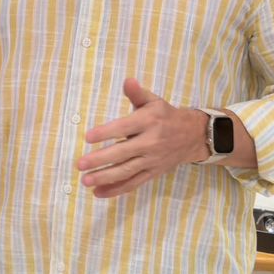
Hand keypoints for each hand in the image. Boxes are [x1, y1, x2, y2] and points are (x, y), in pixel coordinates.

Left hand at [76, 78, 207, 197]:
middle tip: (80, 164)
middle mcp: (151, 142)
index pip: (124, 128)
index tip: (88, 137)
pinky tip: (99, 193)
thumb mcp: (153, 100)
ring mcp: (152, 160)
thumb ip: (137, 93)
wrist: (193, 136)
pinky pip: (134, 183)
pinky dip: (116, 189)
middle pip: (123, 153)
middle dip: (101, 160)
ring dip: (105, 178)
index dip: (106, 133)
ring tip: (86, 181)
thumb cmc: (165, 115)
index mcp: (149, 122)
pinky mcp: (153, 173)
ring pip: (127, 171)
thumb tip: (127, 80)